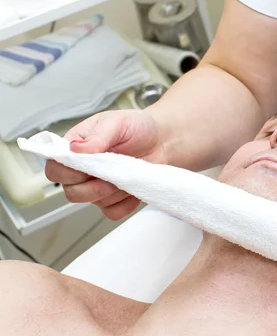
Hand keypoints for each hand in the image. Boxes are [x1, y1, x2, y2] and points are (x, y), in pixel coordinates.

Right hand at [45, 109, 167, 219]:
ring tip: (128, 172)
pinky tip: (133, 187)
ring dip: (113, 191)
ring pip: (94, 203)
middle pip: (71, 193)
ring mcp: (98, 187)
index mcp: (75, 149)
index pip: (55, 170)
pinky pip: (113, 212)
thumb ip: (97, 136)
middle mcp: (82, 171)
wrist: (162, 140)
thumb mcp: (117, 123)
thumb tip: (76, 149)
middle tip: (113, 172)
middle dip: (94, 186)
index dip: (67, 173)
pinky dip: (125, 203)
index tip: (87, 166)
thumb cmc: (136, 127)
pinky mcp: (115, 200)